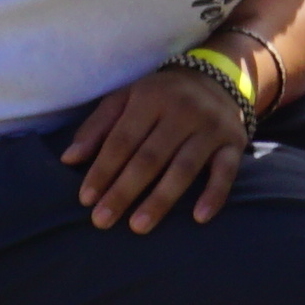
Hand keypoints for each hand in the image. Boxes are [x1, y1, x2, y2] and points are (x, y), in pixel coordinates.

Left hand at [58, 60, 252, 233]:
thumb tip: (69, 159)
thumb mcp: (125, 99)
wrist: (216, 77)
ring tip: (138, 226)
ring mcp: (211, 127)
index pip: (122, 140)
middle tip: (102, 221)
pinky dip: (214, 195)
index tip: (86, 200)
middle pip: (149, 157)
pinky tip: (199, 218)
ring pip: (184, 168)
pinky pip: (226, 171)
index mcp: (151, 97)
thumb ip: (96, 127)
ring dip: (160, 199)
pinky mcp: (235, 142)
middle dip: (124, 191)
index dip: (102, 171)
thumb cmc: (159, 97)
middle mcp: (183, 110)